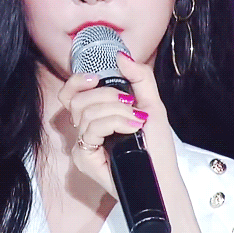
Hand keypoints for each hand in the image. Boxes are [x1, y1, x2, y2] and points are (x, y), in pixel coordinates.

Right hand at [58, 54, 211, 232]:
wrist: (162, 177)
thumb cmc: (157, 146)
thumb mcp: (152, 104)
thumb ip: (139, 77)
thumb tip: (120, 55)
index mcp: (98, 114)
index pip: (71, 92)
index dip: (76, 80)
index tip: (94, 77)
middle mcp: (86, 128)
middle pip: (77, 99)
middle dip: (107, 95)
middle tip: (129, 105)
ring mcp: (83, 144)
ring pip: (86, 112)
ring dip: (117, 111)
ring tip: (135, 122)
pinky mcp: (84, 157)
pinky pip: (92, 129)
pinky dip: (114, 123)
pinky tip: (130, 130)